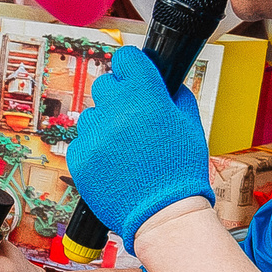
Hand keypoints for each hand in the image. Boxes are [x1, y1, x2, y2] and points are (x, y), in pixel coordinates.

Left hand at [67, 46, 215, 247]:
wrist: (162, 213)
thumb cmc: (181, 171)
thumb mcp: (191, 126)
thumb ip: (177, 97)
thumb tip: (167, 83)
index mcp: (145, 95)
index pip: (127, 58)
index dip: (131, 67)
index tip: (133, 75)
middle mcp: (116, 110)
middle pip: (105, 84)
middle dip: (117, 97)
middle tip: (132, 118)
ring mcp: (94, 134)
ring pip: (91, 115)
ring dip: (104, 125)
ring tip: (125, 149)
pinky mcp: (79, 157)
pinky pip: (82, 142)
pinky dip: (94, 150)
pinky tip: (113, 164)